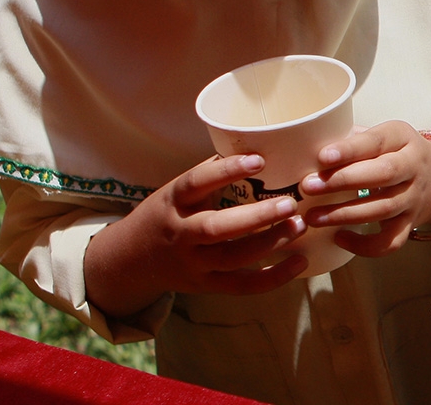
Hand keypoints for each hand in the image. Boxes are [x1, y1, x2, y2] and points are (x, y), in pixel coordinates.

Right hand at [85, 153, 308, 317]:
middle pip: (217, 229)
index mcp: (174, 201)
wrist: (130, 261)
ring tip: (300, 224)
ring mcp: (193, 264)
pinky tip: (300, 262)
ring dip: (270, 243)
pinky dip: (272, 278)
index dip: (226, 171)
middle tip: (290, 203)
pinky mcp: (205, 286)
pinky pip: (241, 286)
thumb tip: (258, 144)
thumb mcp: (178, 190)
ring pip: (233, 258)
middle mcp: (181, 234)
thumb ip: (211, 174)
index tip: (259, 160)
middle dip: (256, 217)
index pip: (196, 183)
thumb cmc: (168, 214)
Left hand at [299, 121, 430, 256]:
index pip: (376, 141)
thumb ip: (352, 138)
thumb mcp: (382, 135)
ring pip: (382, 208)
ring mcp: (413, 197)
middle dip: (343, 181)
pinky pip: (391, 241)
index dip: (350, 150)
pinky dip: (365, 246)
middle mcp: (413, 166)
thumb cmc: (395, 152)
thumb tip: (306, 144)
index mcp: (402, 137)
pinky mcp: (410, 223)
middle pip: (383, 174)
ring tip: (312, 216)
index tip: (322, 156)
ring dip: (344, 214)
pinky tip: (339, 238)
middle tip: (308, 186)